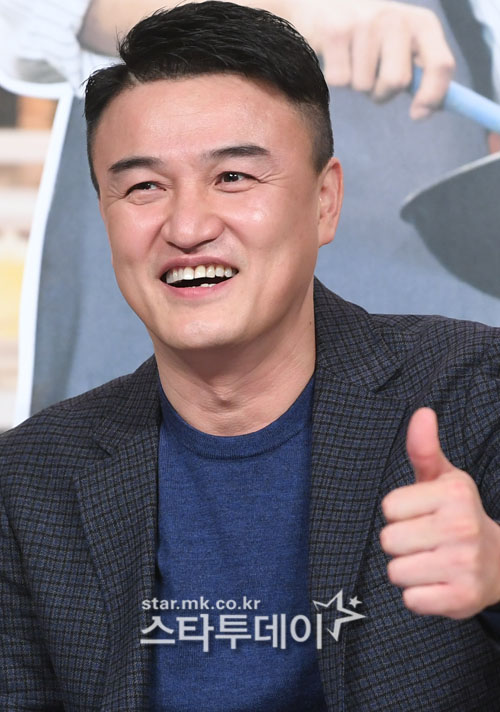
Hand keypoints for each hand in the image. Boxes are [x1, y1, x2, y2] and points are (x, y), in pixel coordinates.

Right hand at [294, 0, 454, 118]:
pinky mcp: (335, 31)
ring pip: (364, 85)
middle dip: (381, 93)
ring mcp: (365, 23)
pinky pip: (339, 80)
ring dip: (355, 83)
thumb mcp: (402, 46)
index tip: (417, 115)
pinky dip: (334, 77)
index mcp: (421, 24)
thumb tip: (429, 109)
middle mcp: (396, 19)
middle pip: (397, 82)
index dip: (433, 96)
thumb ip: (420, 72)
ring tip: (350, 60)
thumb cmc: (369, 35)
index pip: (440, 65)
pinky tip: (335, 56)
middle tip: (371, 77)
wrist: (325, 4)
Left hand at [380, 407, 499, 618]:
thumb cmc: (458, 515)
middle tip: (426, 541)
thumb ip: (424, 448)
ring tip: (431, 562)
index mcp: (454, 494)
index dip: (400, 512)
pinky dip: (419, 596)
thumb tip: (422, 412)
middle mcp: (462, 528)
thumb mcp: (444, 479)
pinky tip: (437, 584)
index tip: (421, 514)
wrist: (499, 563)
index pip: (389, 507)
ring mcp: (463, 565)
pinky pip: (411, 600)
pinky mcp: (461, 600)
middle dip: (401, 543)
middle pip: (388, 540)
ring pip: (396, 572)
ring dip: (408, 570)